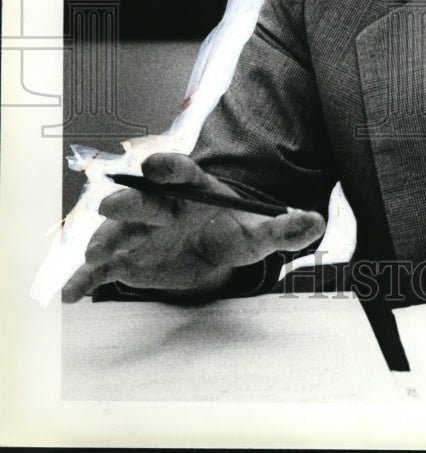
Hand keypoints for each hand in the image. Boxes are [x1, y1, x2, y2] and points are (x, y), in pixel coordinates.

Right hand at [62, 152, 325, 302]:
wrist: (211, 249)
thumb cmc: (233, 231)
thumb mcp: (260, 233)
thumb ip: (284, 228)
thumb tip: (316, 223)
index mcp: (190, 189)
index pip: (178, 172)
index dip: (166, 168)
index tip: (156, 166)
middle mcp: (159, 206)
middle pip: (141, 200)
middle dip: (127, 202)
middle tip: (111, 204)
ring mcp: (138, 233)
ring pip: (116, 234)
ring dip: (102, 242)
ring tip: (93, 256)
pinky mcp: (125, 261)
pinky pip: (102, 270)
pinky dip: (86, 281)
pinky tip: (73, 295)